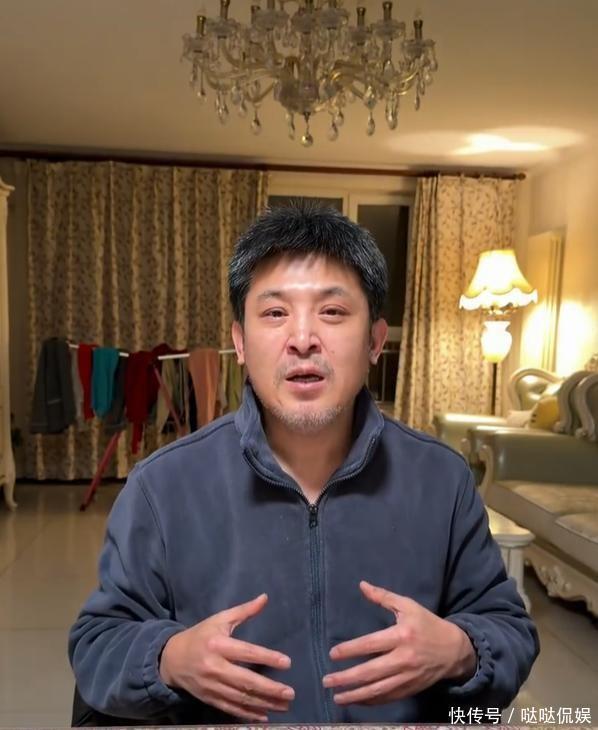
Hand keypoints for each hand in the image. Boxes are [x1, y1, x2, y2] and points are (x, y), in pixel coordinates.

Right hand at [159, 593, 294, 721]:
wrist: (171, 659)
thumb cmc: (201, 635)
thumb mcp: (220, 619)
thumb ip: (244, 611)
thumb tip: (265, 598)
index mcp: (218, 645)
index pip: (246, 652)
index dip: (267, 657)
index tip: (287, 663)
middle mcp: (214, 667)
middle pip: (245, 680)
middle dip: (269, 688)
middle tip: (289, 693)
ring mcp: (211, 686)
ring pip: (240, 698)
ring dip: (264, 703)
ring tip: (284, 705)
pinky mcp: (209, 699)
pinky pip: (230, 709)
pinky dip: (247, 714)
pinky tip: (264, 716)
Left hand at [322, 581, 475, 705]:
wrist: (454, 650)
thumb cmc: (427, 624)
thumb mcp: (408, 606)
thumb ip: (383, 597)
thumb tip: (362, 585)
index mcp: (401, 636)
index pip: (370, 645)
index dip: (350, 650)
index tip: (333, 654)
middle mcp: (403, 659)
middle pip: (370, 672)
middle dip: (346, 678)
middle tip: (327, 681)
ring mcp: (407, 677)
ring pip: (378, 690)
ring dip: (355, 695)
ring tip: (336, 696)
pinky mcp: (411, 689)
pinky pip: (388, 697)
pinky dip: (371, 701)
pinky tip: (356, 700)